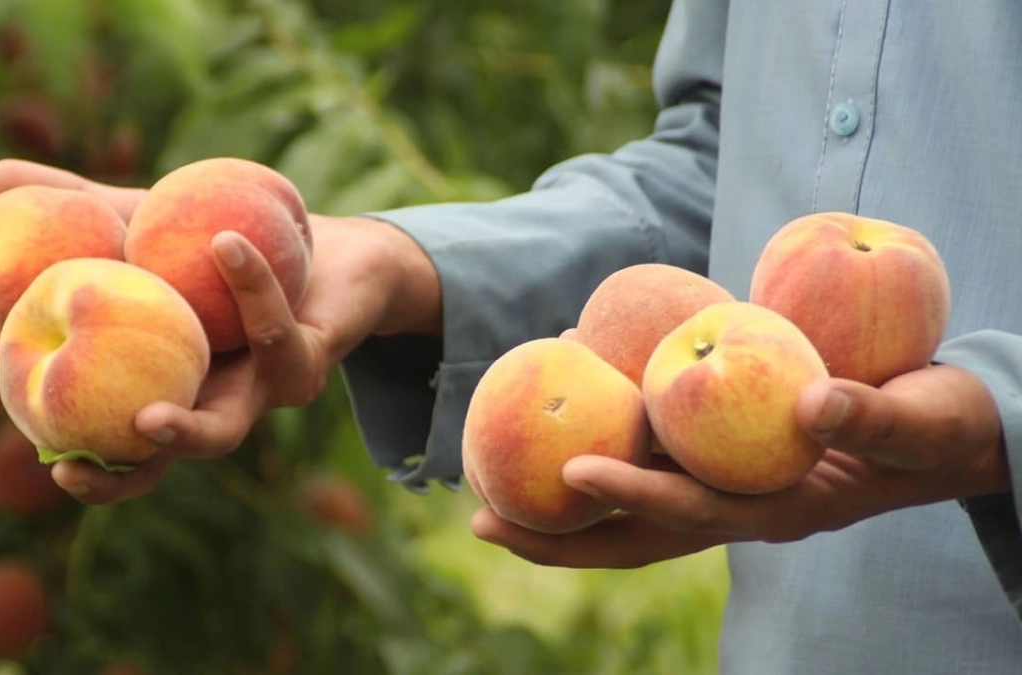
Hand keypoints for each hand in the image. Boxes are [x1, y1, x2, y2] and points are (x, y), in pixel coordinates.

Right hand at [0, 159, 439, 503]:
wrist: (329, 249)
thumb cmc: (232, 246)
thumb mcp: (147, 221)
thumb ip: (80, 207)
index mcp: (155, 381)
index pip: (87, 413)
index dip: (36, 398)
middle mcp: (203, 403)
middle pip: (149, 462)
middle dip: (107, 477)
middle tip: (63, 466)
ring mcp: (256, 394)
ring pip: (221, 432)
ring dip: (185, 433)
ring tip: (149, 419)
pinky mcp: (308, 365)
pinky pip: (275, 334)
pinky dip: (251, 288)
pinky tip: (225, 242)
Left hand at [471, 363, 1009, 568]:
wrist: (947, 431)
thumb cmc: (942, 426)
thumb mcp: (921, 418)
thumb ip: (873, 415)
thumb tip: (817, 404)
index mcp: (779, 508)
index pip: (693, 512)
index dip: (635, 498)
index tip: (575, 473)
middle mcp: (737, 506)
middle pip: (635, 534)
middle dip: (561, 534)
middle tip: (482, 521)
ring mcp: (723, 488)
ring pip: (628, 506)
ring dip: (561, 501)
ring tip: (486, 482)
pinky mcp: (718, 461)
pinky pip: (648, 463)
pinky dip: (601, 448)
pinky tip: (557, 415)